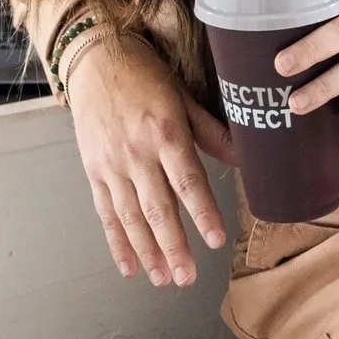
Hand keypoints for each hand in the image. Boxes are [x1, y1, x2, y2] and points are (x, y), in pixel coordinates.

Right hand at [64, 33, 232, 286]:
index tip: (215, 240)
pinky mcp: (94, 170)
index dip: (202, 212)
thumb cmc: (144, 74)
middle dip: (173, 246)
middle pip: (157, 208)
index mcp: (165, 132)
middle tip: (188, 278)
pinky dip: (117, 242)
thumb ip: (211, 132)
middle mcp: (136, 152)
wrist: (93, 59)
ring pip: (131, 216)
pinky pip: (106, 212)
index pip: (188, 180)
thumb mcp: (183, 97)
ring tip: (164, 279)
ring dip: (148, 251)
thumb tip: (245, 159)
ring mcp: (112, 164)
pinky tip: (130, 266)